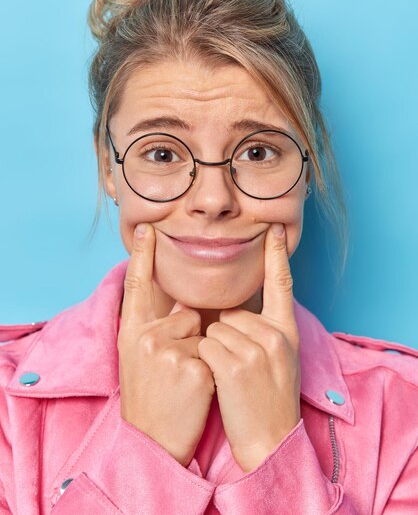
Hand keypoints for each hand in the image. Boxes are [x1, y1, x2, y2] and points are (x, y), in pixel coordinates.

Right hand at [118, 223, 215, 466]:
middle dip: (192, 337)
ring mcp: (168, 352)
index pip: (137, 285)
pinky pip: (216, 354)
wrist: (151, 443)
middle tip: (175, 370)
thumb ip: (155, 327)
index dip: (143, 255)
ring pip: (205, 334)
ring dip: (204, 355)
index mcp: (131, 331)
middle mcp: (145, 337)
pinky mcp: (193, 369)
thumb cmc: (149, 397)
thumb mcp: (138, 358)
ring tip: (184, 383)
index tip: (148, 227)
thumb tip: (183, 304)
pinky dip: (213, 371)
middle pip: (188, 314)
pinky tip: (195, 392)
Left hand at [197, 223, 300, 472]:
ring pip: (214, 329)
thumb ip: (263, 330)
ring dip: (213, 349)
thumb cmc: (269, 400)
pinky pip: (205, 345)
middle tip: (237, 366)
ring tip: (231, 377)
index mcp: (287, 331)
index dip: (276, 254)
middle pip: (230, 312)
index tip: (273, 227)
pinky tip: (220, 382)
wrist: (270, 442)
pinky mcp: (234, 365)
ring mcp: (256, 350)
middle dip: (224, 334)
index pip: (281, 284)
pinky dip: (205, 361)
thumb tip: (233, 309)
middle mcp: (274, 335)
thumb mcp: (280, 359)